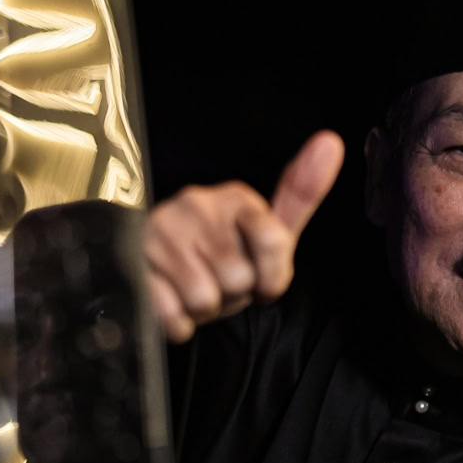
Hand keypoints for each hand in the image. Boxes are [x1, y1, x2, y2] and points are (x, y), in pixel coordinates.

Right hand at [143, 130, 344, 341]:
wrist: (158, 275)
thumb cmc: (223, 257)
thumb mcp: (268, 233)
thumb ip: (301, 196)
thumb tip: (332, 140)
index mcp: (235, 197)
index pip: (275, 242)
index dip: (270, 277)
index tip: (259, 275)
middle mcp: (195, 204)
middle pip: (240, 279)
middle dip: (234, 295)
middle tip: (218, 282)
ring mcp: (159, 232)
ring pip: (205, 299)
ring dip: (204, 309)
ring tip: (193, 289)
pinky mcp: (130, 263)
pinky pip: (172, 314)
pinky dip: (177, 322)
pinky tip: (171, 299)